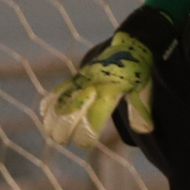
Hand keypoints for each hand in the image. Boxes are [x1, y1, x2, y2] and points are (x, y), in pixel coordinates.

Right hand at [39, 31, 154, 148]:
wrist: (129, 45)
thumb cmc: (137, 71)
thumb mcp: (144, 90)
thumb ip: (141, 111)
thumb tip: (144, 131)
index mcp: (110, 92)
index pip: (93, 118)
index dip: (85, 134)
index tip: (84, 143)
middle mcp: (93, 86)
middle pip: (71, 111)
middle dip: (63, 129)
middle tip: (62, 141)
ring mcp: (83, 80)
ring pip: (61, 100)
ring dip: (52, 118)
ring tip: (50, 132)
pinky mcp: (78, 76)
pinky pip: (60, 88)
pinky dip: (51, 101)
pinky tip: (45, 114)